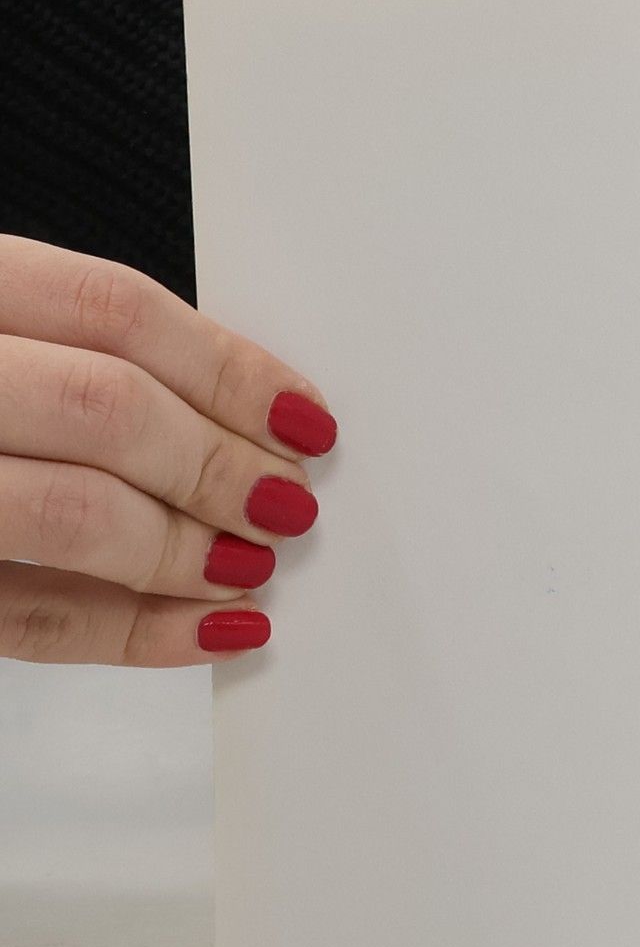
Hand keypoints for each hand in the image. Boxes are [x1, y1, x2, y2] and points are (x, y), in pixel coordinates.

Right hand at [0, 237, 334, 664]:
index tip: (304, 418)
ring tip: (253, 566)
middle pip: (108, 411)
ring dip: (188, 552)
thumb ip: (64, 352)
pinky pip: (28, 619)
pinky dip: (136, 634)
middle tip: (289, 502)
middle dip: (222, 466)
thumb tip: (239, 410)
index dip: (231, 370)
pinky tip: (208, 634)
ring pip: (71, 516)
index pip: (114, 311)